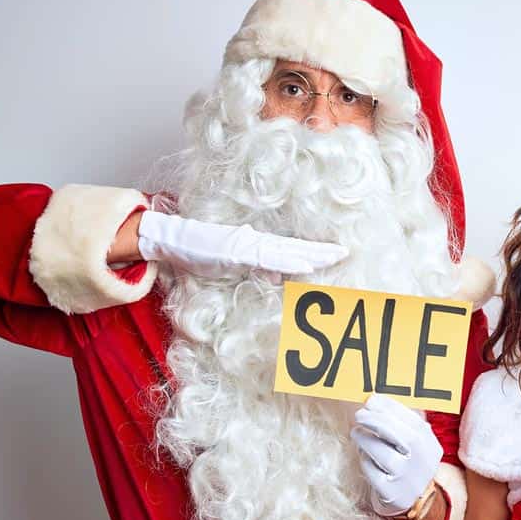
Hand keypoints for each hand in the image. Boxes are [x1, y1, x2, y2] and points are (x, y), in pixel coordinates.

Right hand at [136, 211, 347, 281]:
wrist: (176, 241)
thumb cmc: (202, 253)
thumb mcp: (236, 265)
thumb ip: (258, 269)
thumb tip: (279, 278)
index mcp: (258, 246)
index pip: (293, 250)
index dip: (315, 251)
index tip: (335, 254)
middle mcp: (258, 242)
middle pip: (297, 247)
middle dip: (321, 251)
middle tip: (344, 252)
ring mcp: (250, 245)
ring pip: (288, 251)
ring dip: (312, 254)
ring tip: (333, 256)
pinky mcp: (240, 251)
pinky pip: (269, 258)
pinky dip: (288, 262)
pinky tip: (305, 265)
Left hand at [350, 394, 442, 516]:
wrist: (411, 502)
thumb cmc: (408, 465)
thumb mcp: (415, 446)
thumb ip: (403, 424)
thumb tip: (375, 400)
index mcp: (431, 446)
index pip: (414, 422)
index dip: (391, 408)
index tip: (372, 400)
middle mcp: (423, 463)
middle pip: (402, 437)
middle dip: (377, 421)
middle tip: (360, 414)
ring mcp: (408, 479)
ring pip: (385, 455)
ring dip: (366, 439)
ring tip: (356, 432)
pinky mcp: (391, 493)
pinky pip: (373, 472)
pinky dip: (365, 459)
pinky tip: (362, 453)